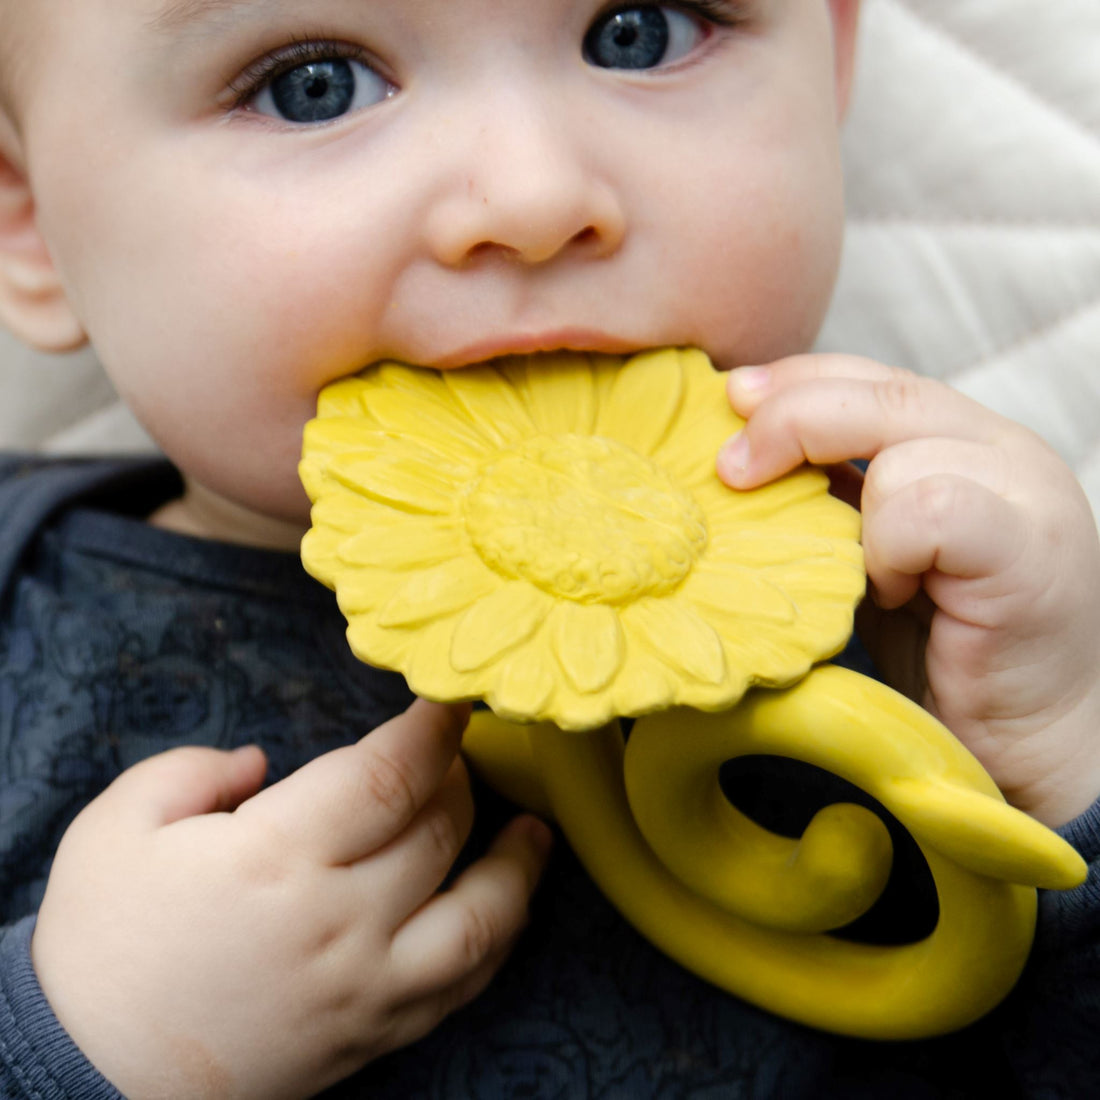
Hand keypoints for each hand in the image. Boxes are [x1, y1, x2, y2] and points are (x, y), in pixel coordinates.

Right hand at [31, 700, 551, 1099]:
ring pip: (479, 919)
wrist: (84, 1077)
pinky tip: (508, 911)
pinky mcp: (372, 1036)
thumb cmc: (100, 947)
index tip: (452, 701)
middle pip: (439, 831)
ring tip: (534, 832)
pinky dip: (497, 942)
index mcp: (278, 856)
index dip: (434, 728)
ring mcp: (365, 986)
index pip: (391, 774)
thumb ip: (196, 769)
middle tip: (447, 756)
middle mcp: (339, 921)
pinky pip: (461, 987)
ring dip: (518, 868)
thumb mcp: (117, 828)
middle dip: (456, 778)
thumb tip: (266, 763)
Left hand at [717, 354, 1099, 826]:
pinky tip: (895, 594)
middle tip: (731, 469)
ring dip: (851, 512)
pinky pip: (927, 507)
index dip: (795, 380)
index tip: (729, 401)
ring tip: (861, 575)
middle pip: (880, 392)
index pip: (871, 377)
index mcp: (966, 439)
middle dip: (788, 420)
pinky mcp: (1029, 545)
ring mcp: (1027, 491)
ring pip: (898, 447)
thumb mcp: (872, 552)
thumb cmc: (943, 648)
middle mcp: (1005, 448)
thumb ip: (837, 494)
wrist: (1028, 738)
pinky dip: (889, 549)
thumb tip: (745, 451)